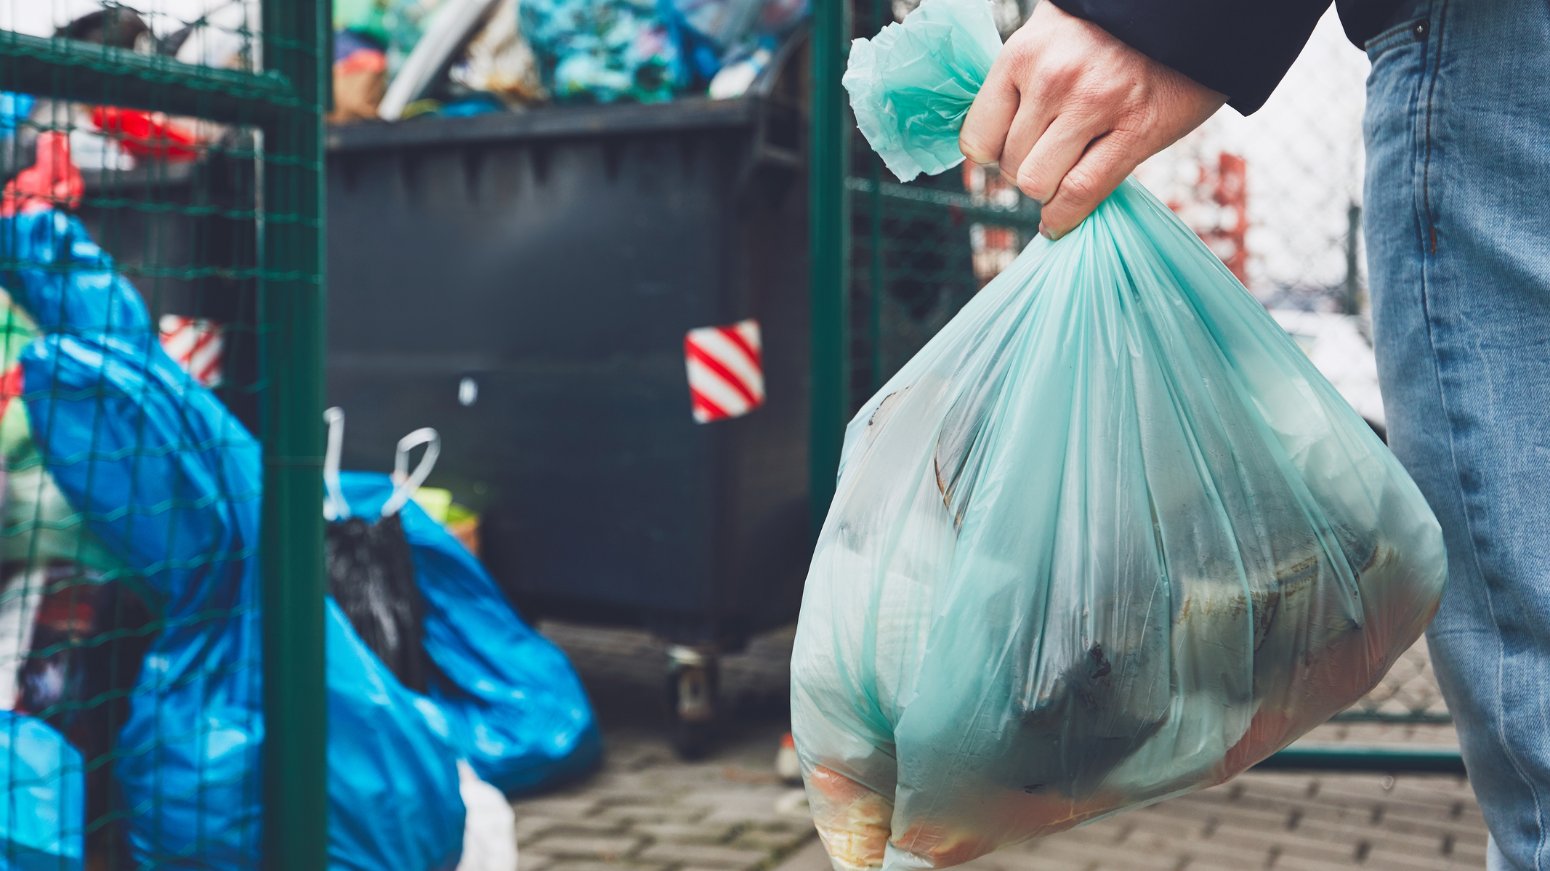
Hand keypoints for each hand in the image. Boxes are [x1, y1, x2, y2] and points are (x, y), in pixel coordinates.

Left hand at [959, 2, 1225, 237]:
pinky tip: (1059, 221)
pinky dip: (1065, 217)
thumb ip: (1019, 80)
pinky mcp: (1135, 131)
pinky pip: (1081, 193)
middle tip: (1047, 161)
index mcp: (1022, 54)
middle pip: (1010, 167)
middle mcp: (1052, 79)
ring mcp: (1094, 106)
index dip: (990, 156)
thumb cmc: (1109, 27)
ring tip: (1061, 178)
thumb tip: (990, 140)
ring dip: (1047, 192)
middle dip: (1025, 172)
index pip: (978, 137)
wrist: (1186, 12)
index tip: (1005, 156)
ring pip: (1039, 185)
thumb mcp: (1049, 34)